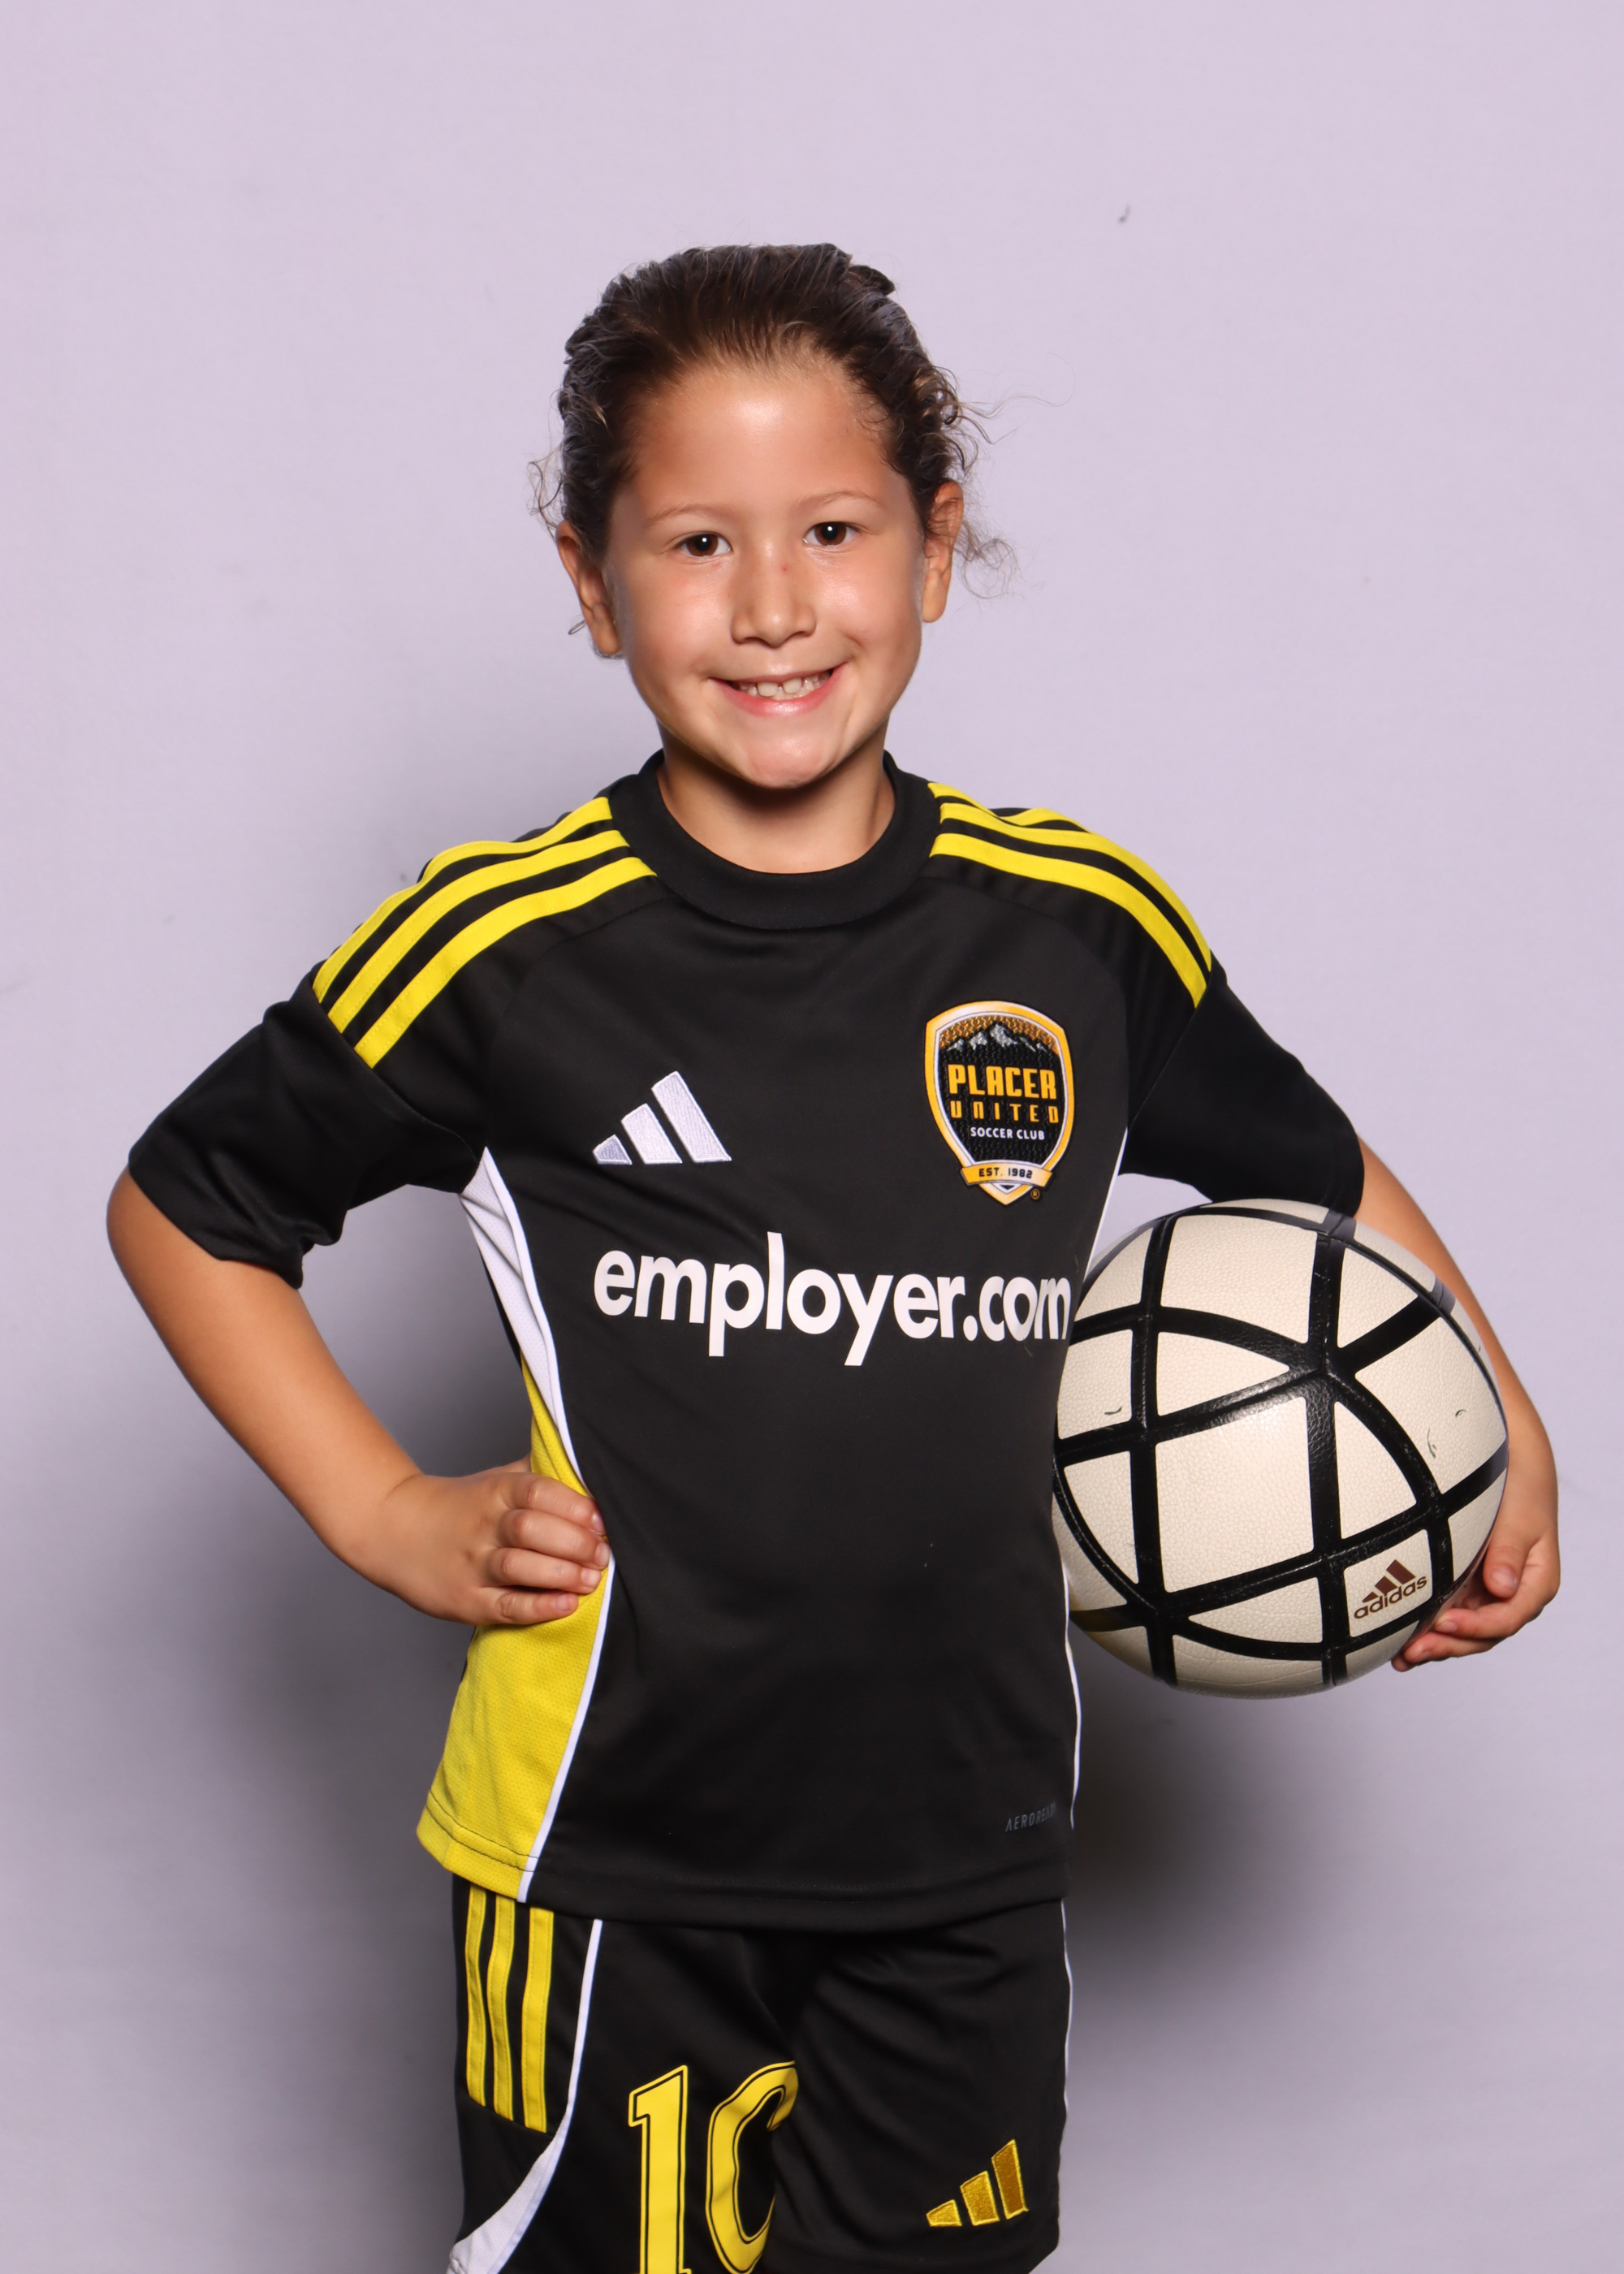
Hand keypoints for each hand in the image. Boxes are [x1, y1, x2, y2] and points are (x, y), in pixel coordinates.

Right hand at [357, 1462, 608, 1627]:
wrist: (393, 1529)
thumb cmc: (459, 1505)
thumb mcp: (495, 1478)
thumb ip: (537, 1473)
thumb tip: (586, 1464)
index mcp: (495, 1492)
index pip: (538, 1492)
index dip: (575, 1506)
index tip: (602, 1520)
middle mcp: (484, 1525)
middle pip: (532, 1529)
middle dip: (575, 1543)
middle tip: (603, 1554)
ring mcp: (472, 1564)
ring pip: (520, 1566)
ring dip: (562, 1574)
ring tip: (591, 1580)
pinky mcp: (465, 1600)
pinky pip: (506, 1606)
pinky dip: (539, 1607)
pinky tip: (565, 1605)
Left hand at [1392, 1416, 1558, 1669]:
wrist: (1510, 1465)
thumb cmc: (1519, 1489)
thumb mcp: (1519, 1518)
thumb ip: (1509, 1551)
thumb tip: (1502, 1587)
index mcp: (1535, 1582)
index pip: (1507, 1617)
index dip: (1476, 1626)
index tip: (1445, 1623)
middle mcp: (1513, 1594)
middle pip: (1484, 1633)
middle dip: (1449, 1645)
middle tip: (1414, 1652)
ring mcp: (1489, 1592)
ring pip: (1465, 1630)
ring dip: (1436, 1645)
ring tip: (1403, 1658)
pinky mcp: (1468, 1585)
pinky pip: (1450, 1614)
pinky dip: (1430, 1629)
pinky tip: (1403, 1643)